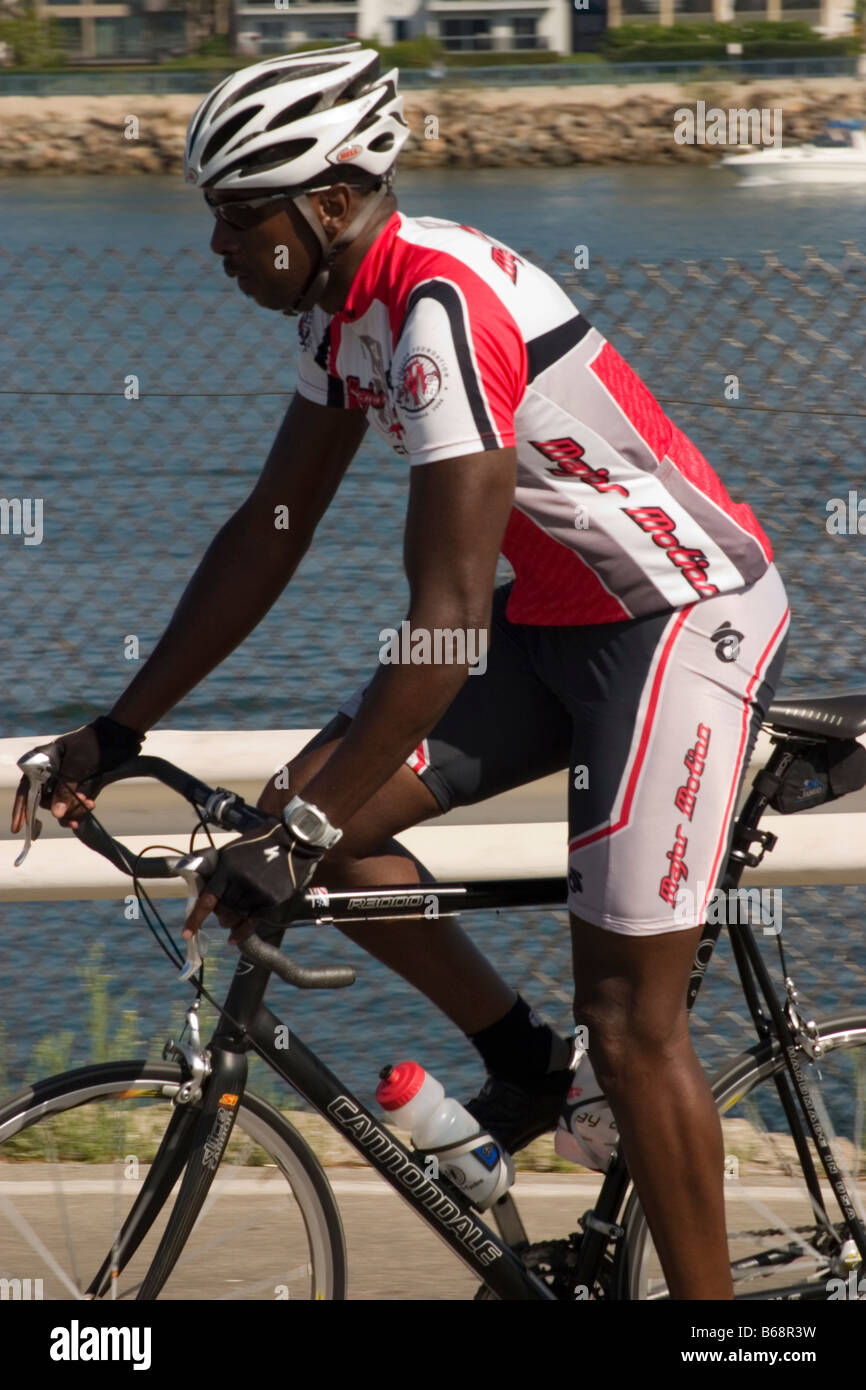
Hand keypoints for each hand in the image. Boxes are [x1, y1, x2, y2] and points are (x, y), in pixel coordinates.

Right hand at [11, 716, 143, 831]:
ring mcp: (64, 784)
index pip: (27, 789)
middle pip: (44, 801)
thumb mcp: (76, 764)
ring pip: (59, 807)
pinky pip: (71, 808)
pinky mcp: (77, 790)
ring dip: (73, 810)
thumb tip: (55, 813)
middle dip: (61, 806)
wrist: (117, 738)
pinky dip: (79, 811)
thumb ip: (64, 789)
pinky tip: (90, 806)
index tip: (20, 827)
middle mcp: (50, 775)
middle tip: (81, 799)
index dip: (22, 808)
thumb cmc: (93, 744)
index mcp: (42, 763)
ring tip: (89, 803)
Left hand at [182, 820, 322, 946]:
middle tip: (219, 912)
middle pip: (223, 909)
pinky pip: (252, 921)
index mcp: (228, 867)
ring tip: (228, 919)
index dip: (196, 918)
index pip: (208, 899)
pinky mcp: (271, 899)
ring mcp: (258, 892)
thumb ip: (218, 869)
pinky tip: (233, 939)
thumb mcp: (232, 851)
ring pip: (236, 915)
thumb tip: (201, 888)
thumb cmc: (258, 845)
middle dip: (218, 913)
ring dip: (229, 920)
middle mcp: (242, 881)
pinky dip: (241, 932)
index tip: (187, 934)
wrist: (292, 842)